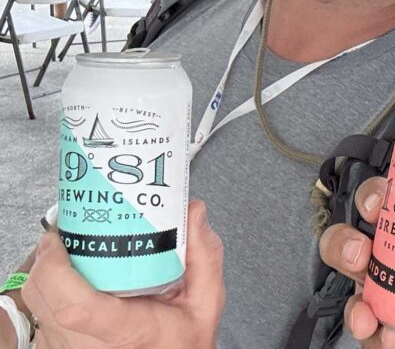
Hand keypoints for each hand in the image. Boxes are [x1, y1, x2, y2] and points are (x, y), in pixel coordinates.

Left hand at [23, 201, 223, 348]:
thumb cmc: (182, 340)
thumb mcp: (206, 301)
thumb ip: (205, 255)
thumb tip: (193, 211)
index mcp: (127, 330)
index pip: (79, 308)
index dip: (57, 273)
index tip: (58, 241)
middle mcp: (89, 344)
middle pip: (45, 295)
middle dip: (50, 255)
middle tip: (70, 231)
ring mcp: (67, 348)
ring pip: (36, 299)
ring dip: (47, 269)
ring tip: (72, 250)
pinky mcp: (54, 346)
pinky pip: (37, 310)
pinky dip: (48, 287)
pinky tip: (73, 277)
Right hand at [319, 177, 394, 348]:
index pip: (391, 207)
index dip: (377, 194)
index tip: (382, 198)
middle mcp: (391, 264)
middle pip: (355, 234)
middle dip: (347, 233)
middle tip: (362, 245)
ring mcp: (377, 295)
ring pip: (344, 269)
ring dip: (343, 266)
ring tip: (362, 281)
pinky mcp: (372, 329)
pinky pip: (356, 318)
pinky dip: (361, 319)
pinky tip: (378, 327)